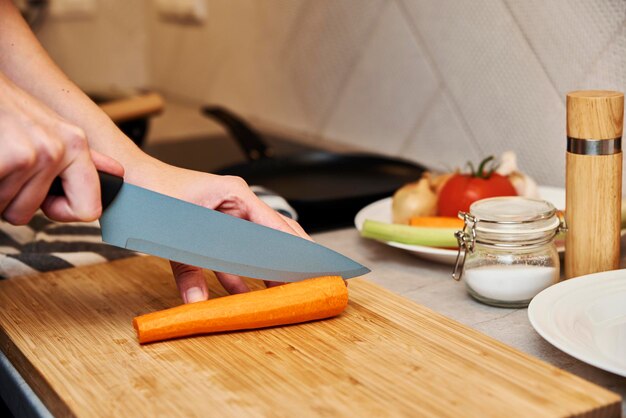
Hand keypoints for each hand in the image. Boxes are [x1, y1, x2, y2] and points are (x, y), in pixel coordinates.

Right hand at [0, 73, 122, 223]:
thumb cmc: (7, 109)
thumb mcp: (52, 129)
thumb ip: (81, 157)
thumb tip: (117, 172)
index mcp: (75, 145)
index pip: (89, 210)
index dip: (61, 213)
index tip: (45, 202)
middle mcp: (60, 150)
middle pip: (28, 212)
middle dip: (9, 198)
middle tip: (3, 165)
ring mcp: (35, 154)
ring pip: (6, 207)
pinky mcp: (12, 158)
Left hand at [127, 162, 310, 302]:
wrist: (129, 182)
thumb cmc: (153, 192)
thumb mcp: (175, 230)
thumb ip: (188, 269)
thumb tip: (198, 301)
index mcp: (236, 195)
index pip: (276, 225)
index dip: (296, 248)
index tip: (313, 266)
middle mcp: (235, 205)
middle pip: (273, 236)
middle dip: (288, 261)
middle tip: (306, 282)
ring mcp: (224, 218)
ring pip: (254, 248)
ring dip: (264, 271)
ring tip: (280, 293)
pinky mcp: (210, 232)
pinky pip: (230, 256)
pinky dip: (236, 275)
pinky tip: (244, 294)